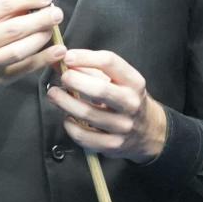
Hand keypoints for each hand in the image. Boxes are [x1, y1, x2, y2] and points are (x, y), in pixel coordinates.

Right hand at [0, 0, 65, 120]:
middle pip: (14, 28)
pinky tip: (57, 51)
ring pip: (20, 49)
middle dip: (40, 19)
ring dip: (42, 38)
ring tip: (54, 29)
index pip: (3, 5)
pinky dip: (43, 59)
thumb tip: (29, 7)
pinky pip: (23, 69)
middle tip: (56, 13)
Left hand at [46, 49, 166, 161]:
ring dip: (64, 102)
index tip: (68, 57)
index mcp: (134, 82)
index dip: (85, 57)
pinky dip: (70, 126)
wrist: (148, 130)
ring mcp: (123, 126)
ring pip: (87, 113)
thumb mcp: (117, 79)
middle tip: (63, 78)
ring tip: (54, 94)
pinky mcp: (112, 145)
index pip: (109, 62)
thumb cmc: (125, 98)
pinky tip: (67, 118)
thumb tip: (57, 60)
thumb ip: (88, 68)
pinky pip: (84, 136)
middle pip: (99, 90)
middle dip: (74, 80)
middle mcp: (131, 103)